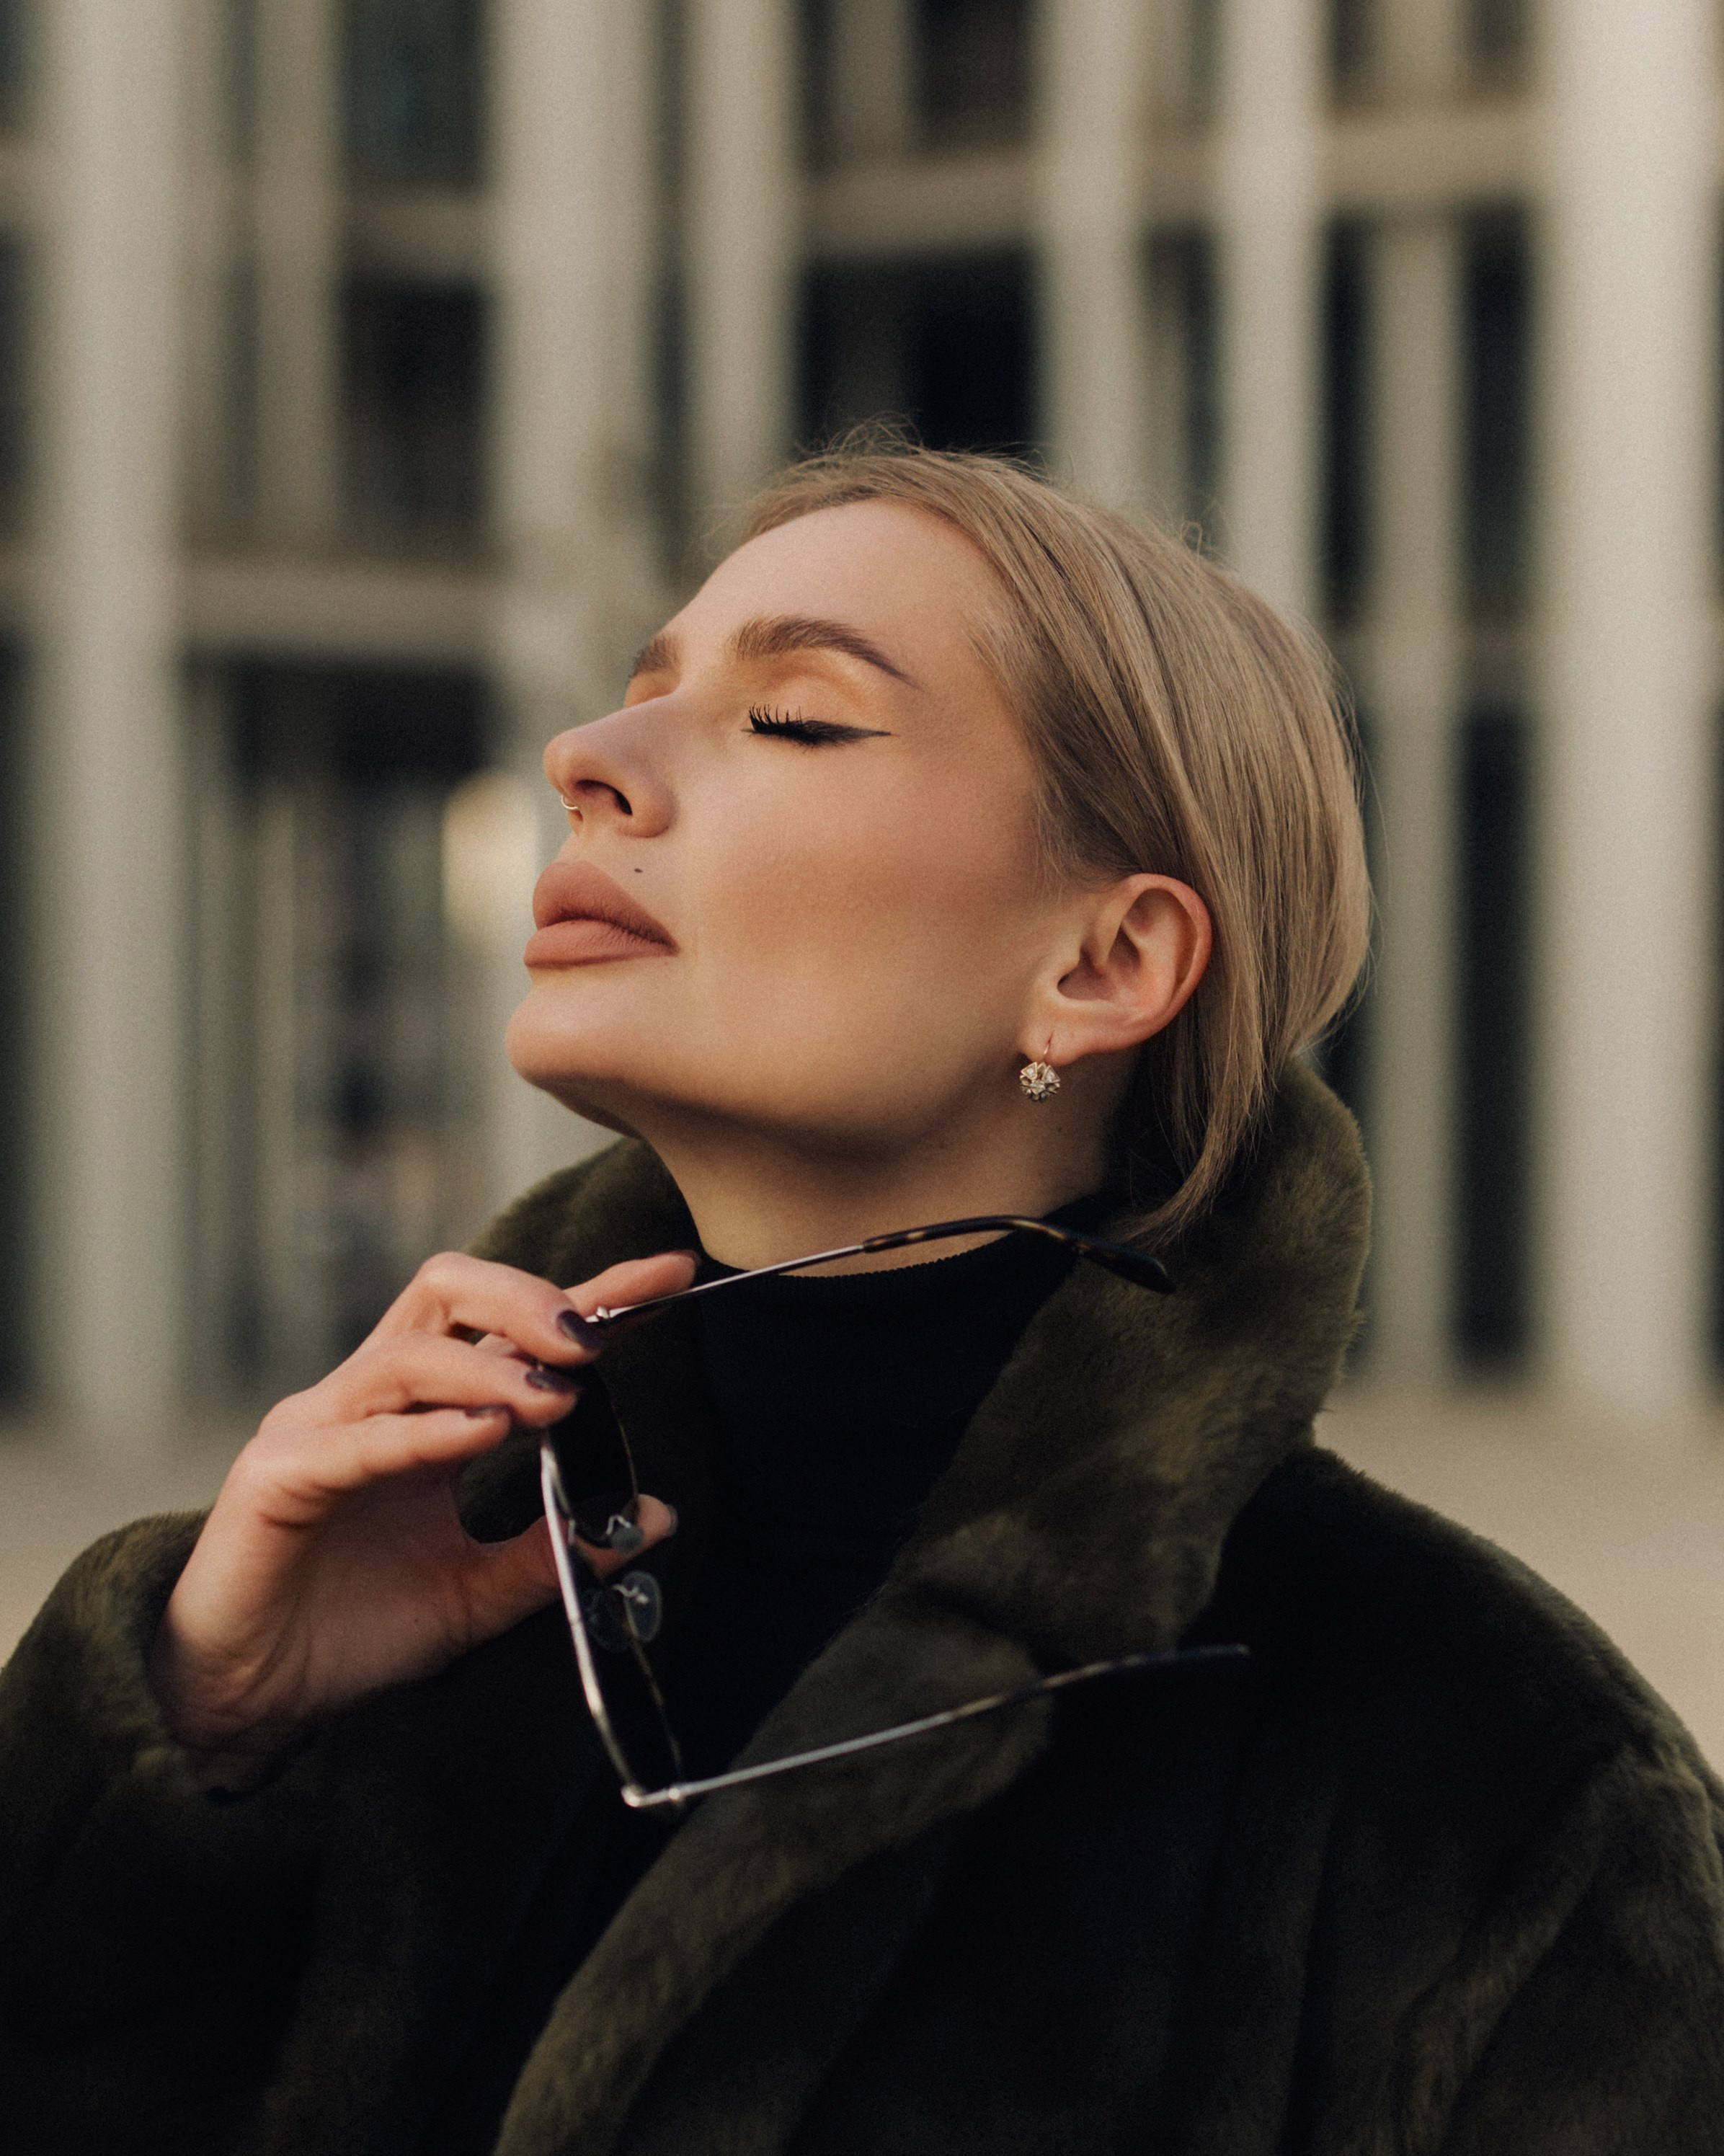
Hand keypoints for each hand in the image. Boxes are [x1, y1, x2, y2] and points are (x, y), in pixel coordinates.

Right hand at [148, 1248, 693, 1783]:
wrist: (249, 1699)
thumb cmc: (351, 1632)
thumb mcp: (478, 1592)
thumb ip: (557, 1549)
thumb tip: (655, 1515)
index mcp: (420, 1410)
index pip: (508, 1326)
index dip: (587, 1294)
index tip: (669, 1276)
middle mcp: (366, 1398)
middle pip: (444, 1293)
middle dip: (525, 1297)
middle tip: (592, 1337)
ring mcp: (315, 1427)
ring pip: (404, 1356)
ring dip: (486, 1369)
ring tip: (553, 1397)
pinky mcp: (276, 1476)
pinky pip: (357, 1437)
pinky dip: (424, 1430)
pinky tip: (480, 1433)